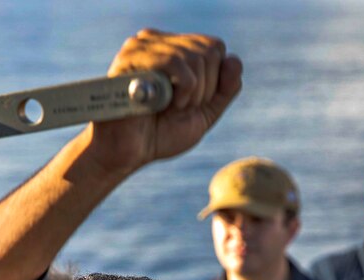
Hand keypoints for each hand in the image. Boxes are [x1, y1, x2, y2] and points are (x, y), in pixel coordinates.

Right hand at [87, 30, 241, 174]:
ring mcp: (143, 46)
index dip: (215, 81)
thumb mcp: (204, 113)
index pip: (215, 48)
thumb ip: (225, 89)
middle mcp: (159, 41)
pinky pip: (176, 63)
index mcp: (175, 49)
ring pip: (196, 57)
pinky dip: (182, 90)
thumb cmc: (161, 133)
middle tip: (180, 108)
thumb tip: (234, 60)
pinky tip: (166, 104)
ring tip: (171, 108)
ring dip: (193, 94)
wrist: (129, 152)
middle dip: (205, 89)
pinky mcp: (131, 57)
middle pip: (210, 50)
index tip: (193, 104)